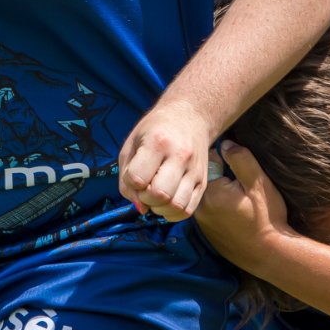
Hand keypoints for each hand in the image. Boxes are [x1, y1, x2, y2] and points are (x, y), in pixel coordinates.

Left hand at [118, 97, 215, 219]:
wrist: (190, 117)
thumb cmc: (155, 130)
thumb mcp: (132, 144)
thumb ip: (126, 178)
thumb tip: (140, 208)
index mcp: (158, 142)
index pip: (138, 178)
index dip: (131, 184)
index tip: (134, 176)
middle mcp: (180, 156)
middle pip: (160, 194)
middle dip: (145, 199)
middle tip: (144, 188)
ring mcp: (195, 171)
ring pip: (176, 206)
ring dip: (159, 208)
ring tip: (155, 196)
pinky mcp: (203, 182)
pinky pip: (188, 210)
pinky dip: (173, 213)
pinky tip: (166, 202)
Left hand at [195, 140, 295, 270]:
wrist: (270, 255)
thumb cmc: (266, 218)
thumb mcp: (258, 183)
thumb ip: (240, 159)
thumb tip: (225, 143)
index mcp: (209, 192)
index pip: (208, 161)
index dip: (225, 159)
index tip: (238, 166)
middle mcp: (199, 208)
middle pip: (205, 179)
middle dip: (220, 175)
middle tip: (240, 182)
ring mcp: (202, 223)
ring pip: (207, 195)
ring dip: (219, 192)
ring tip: (239, 198)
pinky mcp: (208, 233)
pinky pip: (210, 211)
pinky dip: (220, 207)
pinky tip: (236, 213)